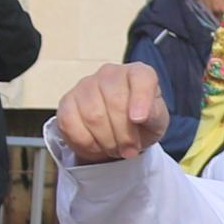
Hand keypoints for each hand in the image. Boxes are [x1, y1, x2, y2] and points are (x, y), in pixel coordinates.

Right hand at [54, 63, 169, 162]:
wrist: (119, 132)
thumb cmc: (141, 123)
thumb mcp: (157, 122)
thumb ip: (154, 115)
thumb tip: (142, 116)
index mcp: (138, 74)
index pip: (141, 78)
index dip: (140, 99)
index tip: (139, 120)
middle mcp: (110, 73)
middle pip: (115, 102)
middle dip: (124, 134)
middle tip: (129, 150)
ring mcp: (85, 85)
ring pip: (93, 116)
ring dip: (106, 141)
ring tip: (114, 147)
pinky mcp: (67, 101)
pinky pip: (71, 124)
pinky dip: (85, 142)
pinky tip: (96, 145)